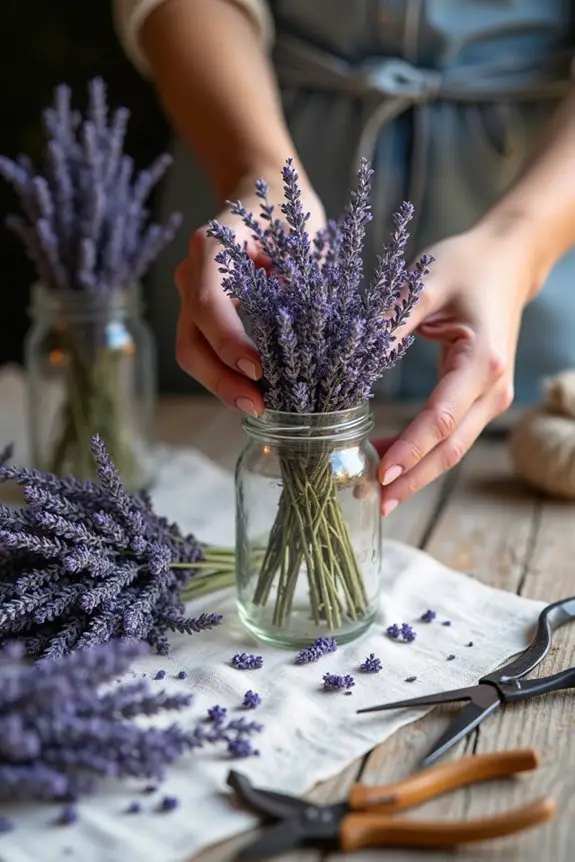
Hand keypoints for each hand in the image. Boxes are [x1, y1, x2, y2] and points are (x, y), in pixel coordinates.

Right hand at [174, 170, 324, 415]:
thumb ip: (299, 279)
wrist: (261, 192)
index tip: (259, 371)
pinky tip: (255, 393)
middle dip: (221, 380)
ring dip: (223, 385)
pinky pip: (206, 351)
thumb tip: (314, 331)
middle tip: (258, 407)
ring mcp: (191, 296)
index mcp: (211, 248)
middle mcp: (192, 274)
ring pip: (194, 353)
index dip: (230, 343)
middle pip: (191, 342)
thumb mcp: (300, 235)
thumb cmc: (287, 211)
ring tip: (259, 407)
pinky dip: (227, 375)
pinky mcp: (201, 314)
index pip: (208, 305)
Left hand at [374, 222, 541, 515]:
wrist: (507, 260)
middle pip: (450, 448)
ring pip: (452, 449)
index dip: (409, 450)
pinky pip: (450, 435)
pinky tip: (389, 461)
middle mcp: (493, 388)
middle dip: (411, 479)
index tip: (379, 475)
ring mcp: (490, 397)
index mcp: (482, 362)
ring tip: (375, 493)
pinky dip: (421, 453)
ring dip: (416, 473)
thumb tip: (345, 363)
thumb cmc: (466, 266)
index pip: (440, 419)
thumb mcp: (424, 285)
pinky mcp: (480, 398)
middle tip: (371, 501)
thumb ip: (388, 324)